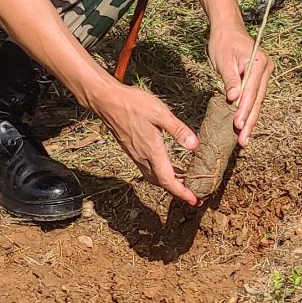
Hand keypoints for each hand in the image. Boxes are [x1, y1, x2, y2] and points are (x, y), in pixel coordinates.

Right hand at [87, 76, 198, 204]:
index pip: (168, 181)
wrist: (106, 101)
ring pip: (154, 177)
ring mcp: (136, 155)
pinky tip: (169, 166)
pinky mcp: (132, 150)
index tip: (195, 201)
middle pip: (162, 183)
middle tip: (194, 197)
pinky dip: (161, 173)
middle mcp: (143, 157)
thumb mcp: (160, 113)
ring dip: (170, 183)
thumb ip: (178, 130)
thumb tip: (195, 146)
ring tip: (185, 183)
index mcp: (152, 151)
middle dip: (179, 192)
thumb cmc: (132, 104)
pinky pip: (149, 169)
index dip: (182, 193)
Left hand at [208, 27, 274, 143]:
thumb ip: (230, 79)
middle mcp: (266, 69)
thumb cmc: (223, 42)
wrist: (228, 28)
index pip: (251, 90)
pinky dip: (250, 111)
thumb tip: (234, 98)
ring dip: (250, 120)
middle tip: (243, 140)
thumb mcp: (223, 60)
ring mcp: (265, 74)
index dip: (244, 109)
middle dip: (250, 121)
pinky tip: (245, 126)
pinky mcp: (259, 79)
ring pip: (258, 101)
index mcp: (259, 61)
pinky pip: (255, 97)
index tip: (238, 125)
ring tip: (244, 139)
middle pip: (258, 99)